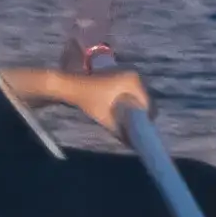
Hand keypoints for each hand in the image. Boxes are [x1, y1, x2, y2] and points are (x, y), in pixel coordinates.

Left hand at [6, 61, 155, 135]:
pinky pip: (129, 91)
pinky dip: (126, 101)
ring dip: (132, 108)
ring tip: (124, 120)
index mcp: (133, 81)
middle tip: (131, 127)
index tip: (139, 130)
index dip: (145, 119)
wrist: (68, 84)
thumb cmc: (86, 99)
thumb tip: (133, 144)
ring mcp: (125, 73)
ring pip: (136, 95)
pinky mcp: (118, 74)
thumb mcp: (104, 118)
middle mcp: (133, 74)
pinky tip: (118, 110)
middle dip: (139, 113)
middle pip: (143, 99)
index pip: (147, 103)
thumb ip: (119, 130)